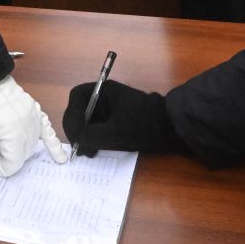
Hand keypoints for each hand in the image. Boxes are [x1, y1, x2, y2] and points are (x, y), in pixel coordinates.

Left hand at [0, 76, 68, 188]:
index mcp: (13, 134)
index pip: (12, 164)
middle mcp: (28, 127)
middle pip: (22, 156)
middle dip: (7, 158)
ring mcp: (34, 118)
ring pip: (32, 145)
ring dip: (20, 149)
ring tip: (2, 141)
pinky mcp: (36, 111)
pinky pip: (48, 130)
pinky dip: (53, 144)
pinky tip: (60, 158)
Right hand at [62, 80, 177, 156]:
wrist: (173, 128)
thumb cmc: (142, 125)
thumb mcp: (113, 134)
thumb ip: (90, 136)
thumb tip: (76, 140)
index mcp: (104, 90)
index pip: (77, 97)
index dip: (72, 116)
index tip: (75, 135)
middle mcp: (105, 96)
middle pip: (81, 110)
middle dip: (77, 129)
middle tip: (78, 147)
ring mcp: (112, 108)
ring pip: (89, 121)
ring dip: (85, 136)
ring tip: (88, 153)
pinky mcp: (118, 120)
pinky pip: (99, 127)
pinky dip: (94, 139)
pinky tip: (95, 151)